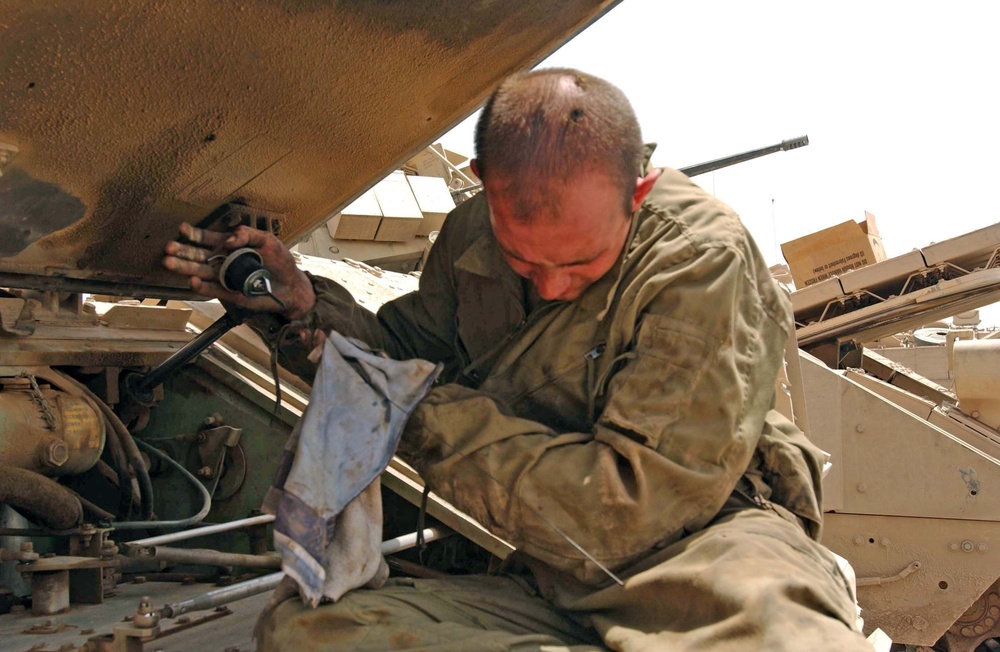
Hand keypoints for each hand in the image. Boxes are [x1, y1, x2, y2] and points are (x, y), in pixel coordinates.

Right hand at [163, 223, 315, 319]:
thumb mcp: (267, 240)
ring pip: (200, 272)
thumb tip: (229, 237)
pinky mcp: (230, 293)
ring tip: (168, 262)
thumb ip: (248, 234)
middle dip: (182, 252)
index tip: (181, 229)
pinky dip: (202, 286)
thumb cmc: (280, 261)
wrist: (291, 286)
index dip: (194, 234)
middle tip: (168, 248)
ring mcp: (225, 277)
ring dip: (184, 268)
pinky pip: (213, 289)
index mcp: (231, 246)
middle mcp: (224, 261)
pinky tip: (192, 281)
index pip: (208, 239)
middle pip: (198, 256)